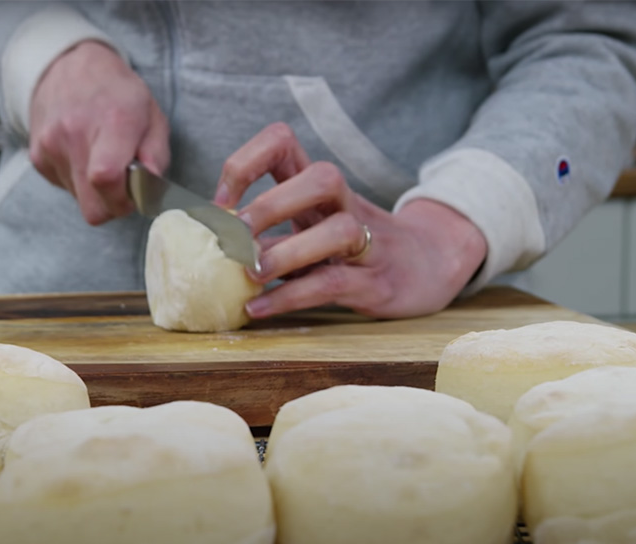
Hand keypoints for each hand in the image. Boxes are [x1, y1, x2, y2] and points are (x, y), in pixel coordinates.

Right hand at [29, 41, 169, 224]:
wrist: (69, 67)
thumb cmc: (118, 94)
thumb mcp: (152, 116)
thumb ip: (156, 155)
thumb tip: (151, 190)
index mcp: (112, 121)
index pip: (106, 179)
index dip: (123, 201)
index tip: (134, 195)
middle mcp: (75, 133)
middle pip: (91, 207)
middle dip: (111, 206)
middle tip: (122, 186)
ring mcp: (51, 145)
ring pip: (78, 200)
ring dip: (94, 191)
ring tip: (100, 159)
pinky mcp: (37, 156)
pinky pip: (63, 187)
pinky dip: (77, 181)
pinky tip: (83, 156)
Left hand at [214, 123, 486, 318]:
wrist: (430, 266)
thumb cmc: (354, 247)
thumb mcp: (312, 225)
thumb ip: (269, 230)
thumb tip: (205, 242)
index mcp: (321, 187)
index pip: (284, 142)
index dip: (248, 162)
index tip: (220, 200)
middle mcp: (346, 205)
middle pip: (321, 177)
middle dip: (271, 204)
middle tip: (234, 236)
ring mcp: (367, 242)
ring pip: (336, 231)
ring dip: (286, 252)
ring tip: (250, 274)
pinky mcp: (376, 282)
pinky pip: (333, 283)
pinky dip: (291, 296)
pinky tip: (258, 308)